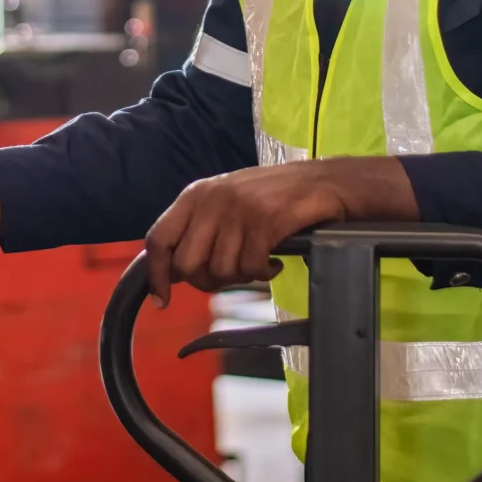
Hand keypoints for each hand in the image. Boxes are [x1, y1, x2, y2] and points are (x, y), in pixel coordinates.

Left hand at [142, 160, 419, 301]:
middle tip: (233, 275)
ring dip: (241, 277)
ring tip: (259, 262)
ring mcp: (238, 210)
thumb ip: (199, 229)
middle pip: (187, 265)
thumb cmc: (274, 197)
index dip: (156, 275)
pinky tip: (275, 262)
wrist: (324, 182)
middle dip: (208, 281)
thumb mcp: (227, 202)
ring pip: (221, 271)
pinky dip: (264, 274)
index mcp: (196, 194)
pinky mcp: (265, 222)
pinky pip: (251, 269)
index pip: (158, 239)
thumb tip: (173, 272)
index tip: (162, 300)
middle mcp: (211, 199)